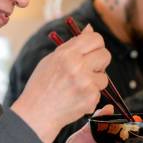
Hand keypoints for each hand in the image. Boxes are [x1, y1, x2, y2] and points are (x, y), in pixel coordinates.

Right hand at [12, 25, 110, 142]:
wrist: (36, 114)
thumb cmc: (42, 85)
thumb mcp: (52, 60)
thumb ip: (73, 45)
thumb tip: (90, 28)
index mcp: (67, 53)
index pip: (96, 38)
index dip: (96, 45)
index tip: (92, 51)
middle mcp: (77, 65)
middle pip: (105, 55)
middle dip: (100, 62)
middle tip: (89, 70)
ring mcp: (86, 82)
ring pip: (104, 77)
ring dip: (95, 82)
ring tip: (77, 87)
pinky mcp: (91, 98)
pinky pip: (99, 93)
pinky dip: (90, 96)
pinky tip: (76, 98)